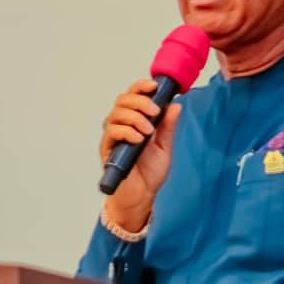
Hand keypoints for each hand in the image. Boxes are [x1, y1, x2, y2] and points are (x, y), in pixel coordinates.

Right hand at [100, 79, 180, 231]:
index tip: (154, 86)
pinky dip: (126, 131)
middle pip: (122, 100)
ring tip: (148, 131)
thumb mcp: (165, 147)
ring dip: (134, 117)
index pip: (133, 96)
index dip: (141, 87)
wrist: (141, 196)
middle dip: (140, 102)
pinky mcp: (107, 149)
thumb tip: (175, 106)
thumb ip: (168, 127)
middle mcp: (122, 125)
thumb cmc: (150, 173)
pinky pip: (112, 132)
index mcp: (136, 121)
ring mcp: (113, 137)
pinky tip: (138, 139)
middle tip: (154, 112)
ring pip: (116, 114)